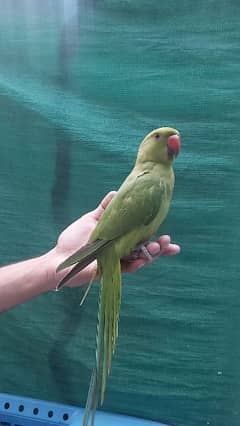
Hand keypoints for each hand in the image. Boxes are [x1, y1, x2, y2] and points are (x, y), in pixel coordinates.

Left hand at [54, 191, 179, 286]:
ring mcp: (117, 263)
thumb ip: (106, 208)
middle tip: (169, 242)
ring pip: (140, 260)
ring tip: (158, 246)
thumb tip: (117, 191)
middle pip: (146, 251)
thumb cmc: (74, 239)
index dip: (157, 239)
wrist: (60, 257)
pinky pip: (126, 269)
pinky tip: (142, 259)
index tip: (169, 236)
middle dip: (160, 248)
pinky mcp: (110, 271)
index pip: (143, 240)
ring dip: (151, 255)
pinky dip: (135, 264)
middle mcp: (123, 253)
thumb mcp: (93, 220)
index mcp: (122, 241)